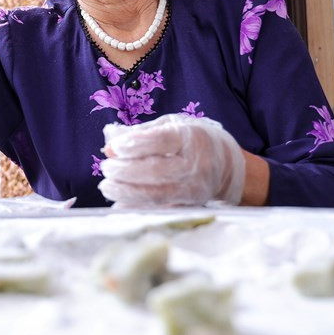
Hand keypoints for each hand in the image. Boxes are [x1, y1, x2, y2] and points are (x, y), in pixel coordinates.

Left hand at [97, 114, 246, 207]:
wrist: (227, 165)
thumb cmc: (193, 140)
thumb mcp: (171, 125)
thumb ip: (141, 133)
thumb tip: (110, 144)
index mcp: (192, 137)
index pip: (162, 141)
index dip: (135, 144)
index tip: (114, 148)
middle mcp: (196, 164)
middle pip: (156, 171)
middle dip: (125, 171)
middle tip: (106, 168)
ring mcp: (194, 188)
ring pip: (157, 194)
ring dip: (126, 192)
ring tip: (106, 186)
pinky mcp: (190, 205)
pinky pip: (160, 209)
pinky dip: (137, 208)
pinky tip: (119, 205)